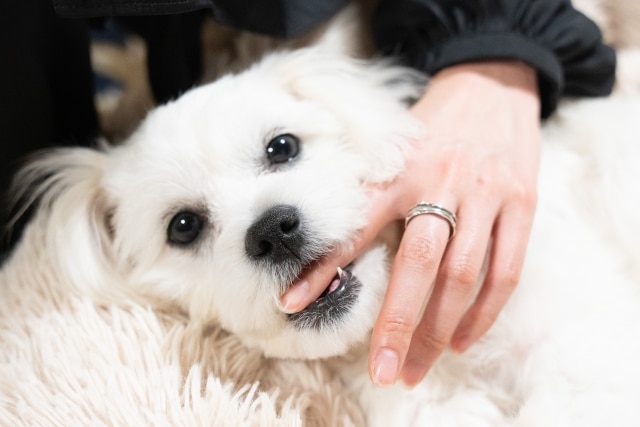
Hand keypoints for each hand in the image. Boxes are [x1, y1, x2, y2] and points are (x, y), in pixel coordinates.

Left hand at [280, 60, 540, 386]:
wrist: (491, 84)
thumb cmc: (432, 126)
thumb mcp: (394, 149)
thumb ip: (372, 195)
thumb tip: (336, 254)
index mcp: (399, 171)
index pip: (355, 228)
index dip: (323, 269)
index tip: (293, 305)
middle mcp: (440, 184)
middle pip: (418, 266)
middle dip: (397, 324)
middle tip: (382, 371)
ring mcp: (485, 195)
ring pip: (462, 276)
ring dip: (439, 330)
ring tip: (416, 366)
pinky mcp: (521, 204)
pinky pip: (506, 271)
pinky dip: (484, 312)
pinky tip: (463, 340)